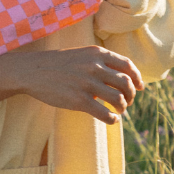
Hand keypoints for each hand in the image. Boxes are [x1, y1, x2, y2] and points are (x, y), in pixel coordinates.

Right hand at [0, 46, 143, 124]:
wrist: (33, 71)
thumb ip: (100, 62)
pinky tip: (111, 120)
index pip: (127, 65)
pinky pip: (104, 113)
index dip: (137, 78)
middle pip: (127, 83)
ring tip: (118, 111)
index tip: (140, 87)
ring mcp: (87, 83)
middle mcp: (95, 67)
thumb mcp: (81, 55)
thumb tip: (120, 77)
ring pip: (119, 99)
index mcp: (97, 54)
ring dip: (122, 107)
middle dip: (131, 95)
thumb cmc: (57, 64)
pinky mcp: (79, 100)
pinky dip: (112, 119)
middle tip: (127, 102)